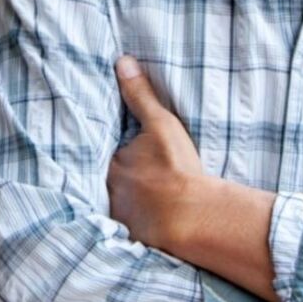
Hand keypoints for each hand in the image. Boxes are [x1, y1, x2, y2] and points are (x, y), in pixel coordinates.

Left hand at [107, 55, 203, 253]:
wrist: (195, 216)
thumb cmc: (177, 168)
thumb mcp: (160, 124)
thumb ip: (139, 95)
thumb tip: (122, 63)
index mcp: (113, 163)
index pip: (107, 154)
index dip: (117, 153)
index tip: (129, 154)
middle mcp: (109, 191)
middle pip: (111, 181)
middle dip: (122, 180)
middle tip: (141, 179)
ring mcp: (121, 217)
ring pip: (120, 204)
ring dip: (129, 202)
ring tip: (145, 201)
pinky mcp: (134, 239)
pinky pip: (130, 229)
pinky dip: (138, 224)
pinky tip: (149, 224)